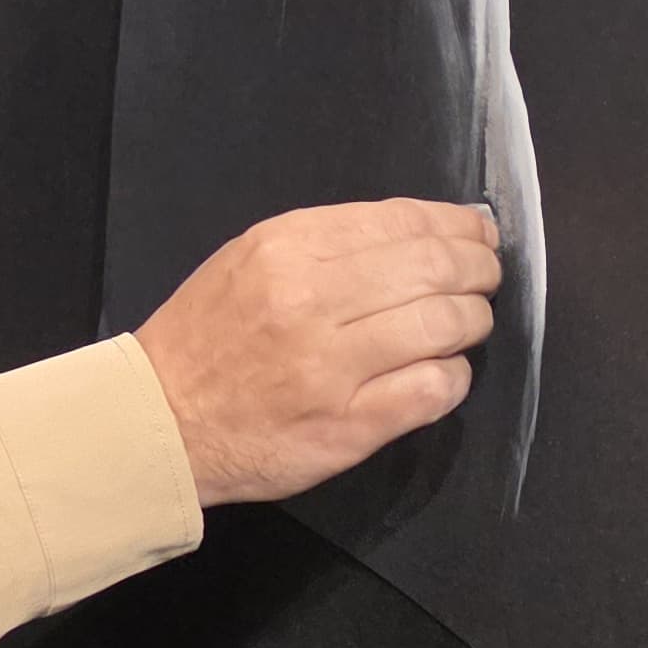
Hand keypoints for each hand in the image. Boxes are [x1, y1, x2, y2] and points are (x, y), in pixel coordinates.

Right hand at [134, 198, 499, 506]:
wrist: (160, 420)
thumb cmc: (208, 335)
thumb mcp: (249, 259)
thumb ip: (327, 243)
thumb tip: (420, 229)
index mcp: (286, 248)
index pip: (402, 222)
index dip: (456, 225)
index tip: (477, 232)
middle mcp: (311, 300)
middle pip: (433, 269)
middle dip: (477, 268)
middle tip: (486, 276)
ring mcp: (332, 368)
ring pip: (443, 325)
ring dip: (473, 320)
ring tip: (470, 322)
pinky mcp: (349, 426)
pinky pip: (434, 389)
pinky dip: (454, 376)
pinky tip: (445, 371)